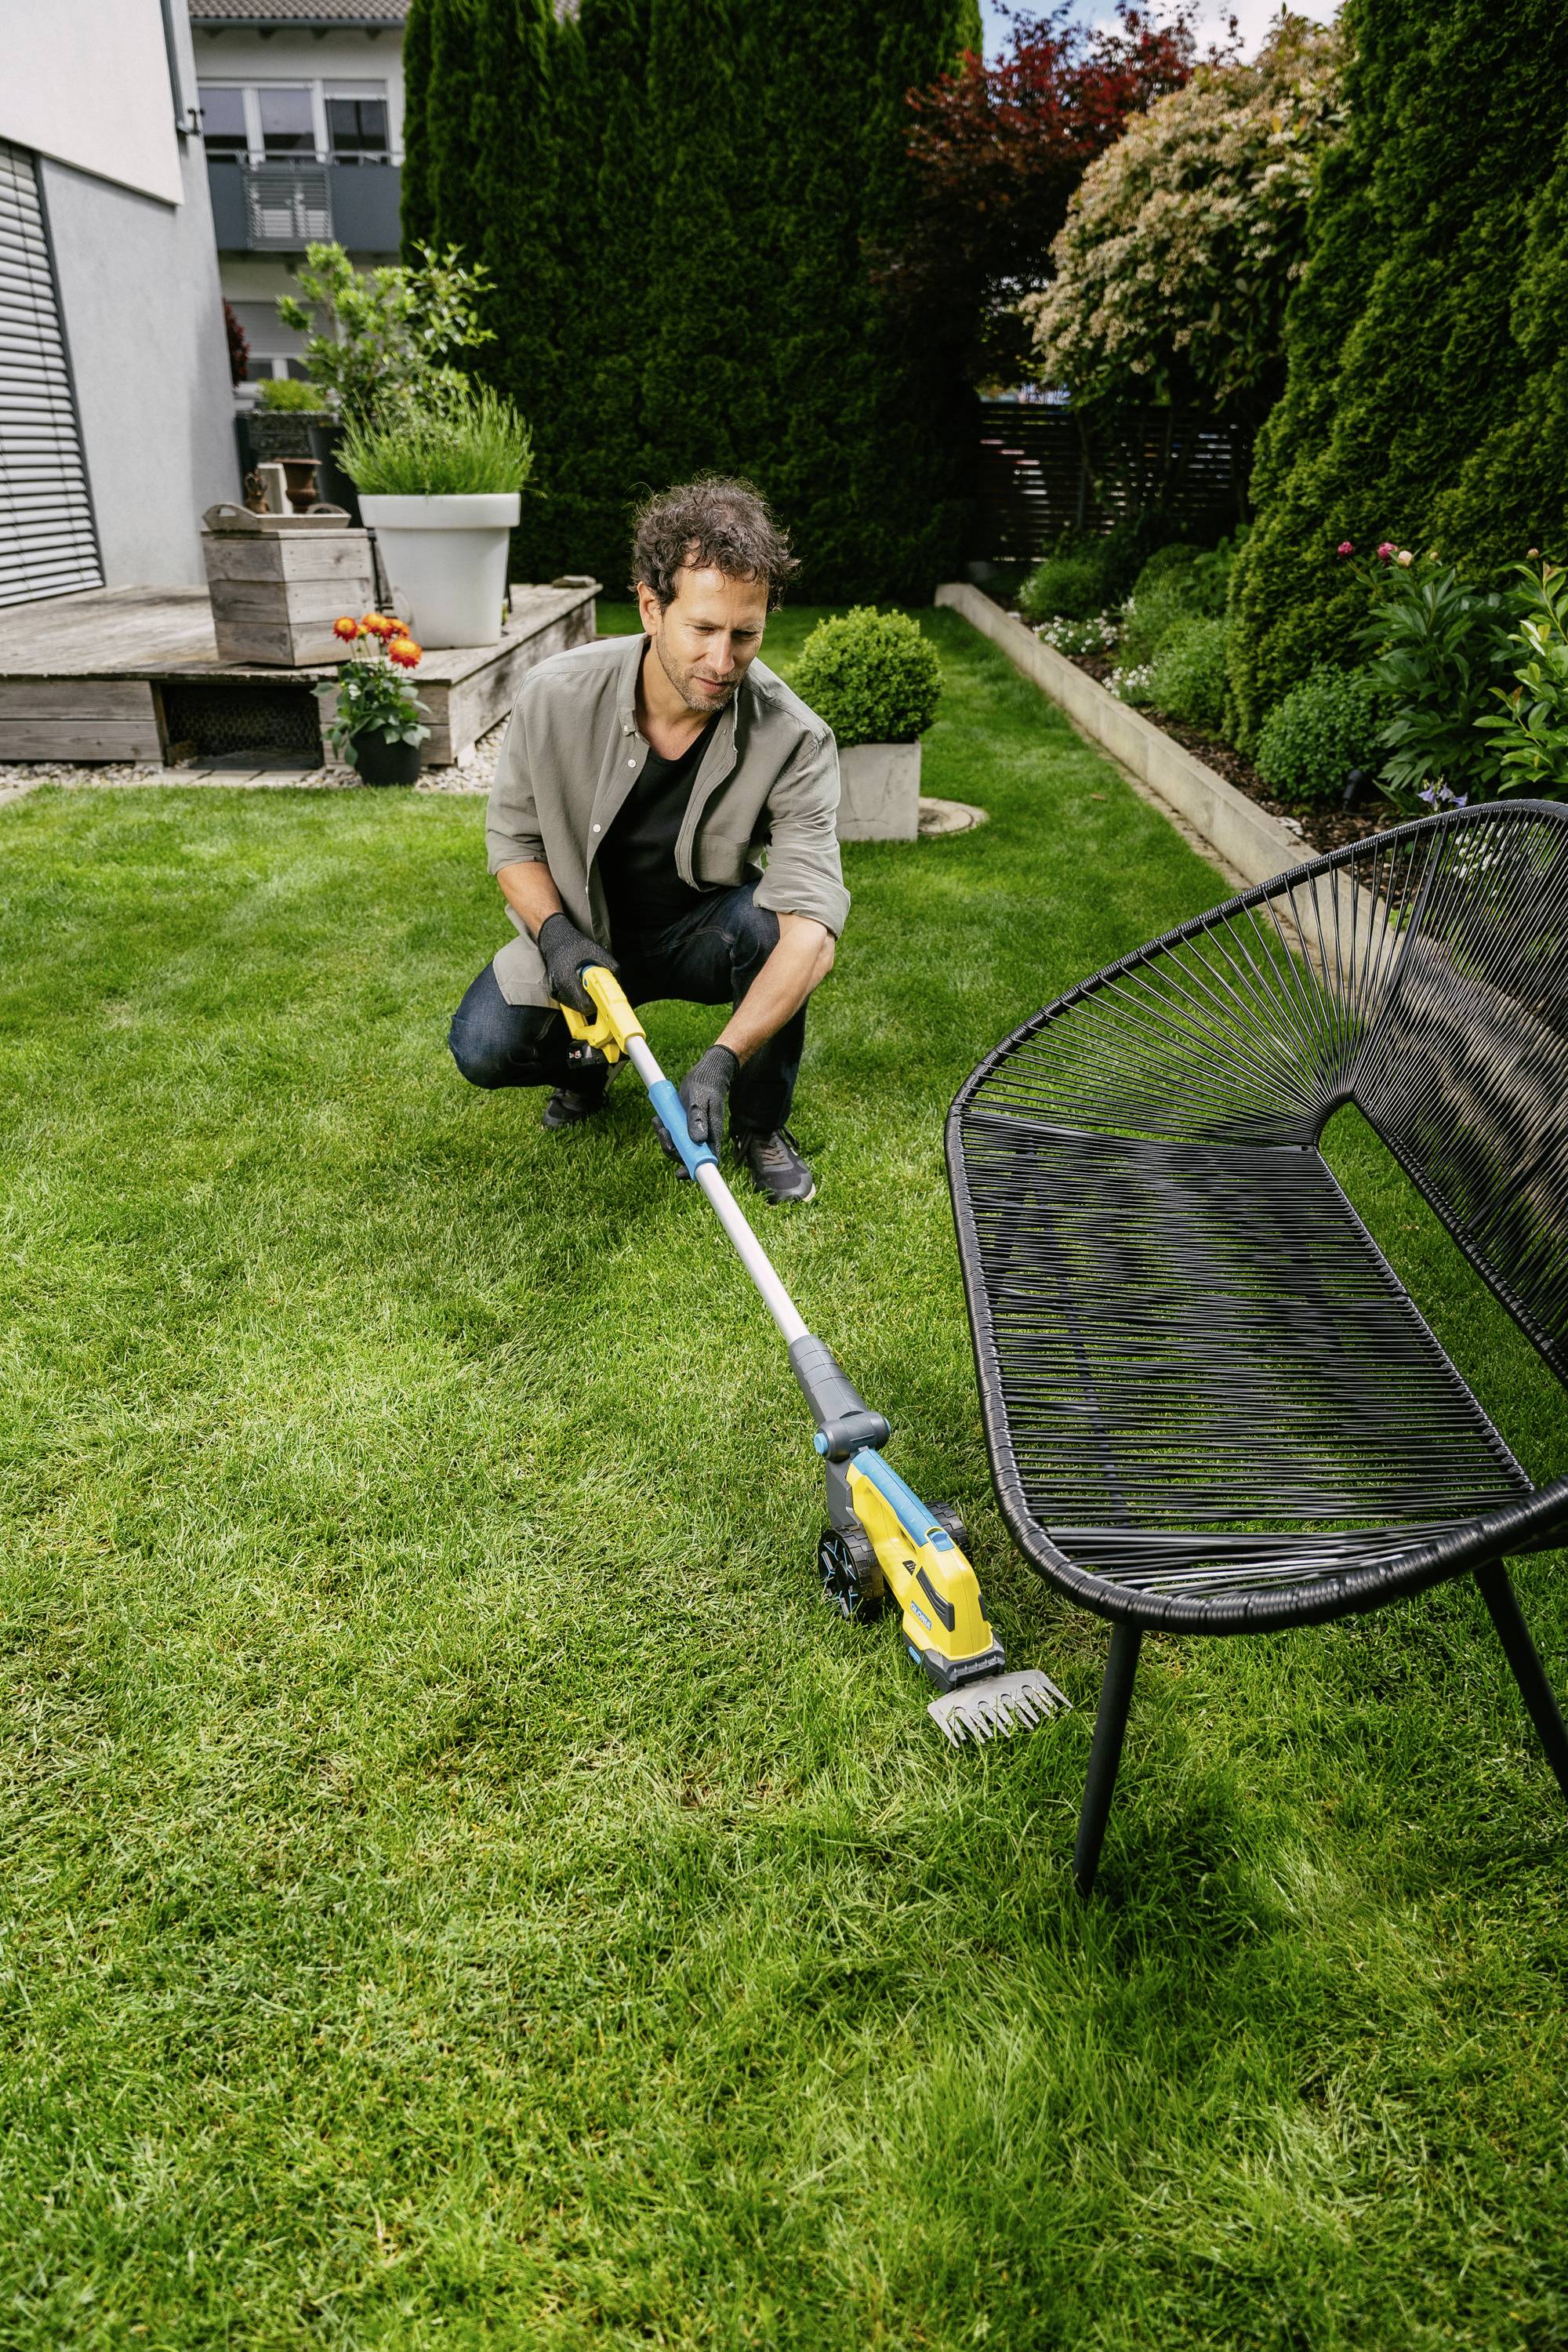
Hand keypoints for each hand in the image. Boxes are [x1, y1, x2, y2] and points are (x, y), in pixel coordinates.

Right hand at [537, 912, 616, 1017]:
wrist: (556, 939)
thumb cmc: (578, 946)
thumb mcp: (601, 954)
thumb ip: (611, 971)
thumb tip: (618, 985)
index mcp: (570, 980)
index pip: (585, 1006)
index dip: (596, 1003)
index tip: (600, 998)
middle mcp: (560, 987)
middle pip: (580, 1008)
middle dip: (590, 1001)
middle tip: (595, 989)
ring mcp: (555, 989)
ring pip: (573, 1005)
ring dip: (582, 998)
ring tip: (585, 983)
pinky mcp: (553, 990)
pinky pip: (567, 1000)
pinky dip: (575, 995)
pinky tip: (576, 983)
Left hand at [656, 1044, 739, 1172]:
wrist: (706, 1074)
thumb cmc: (706, 1085)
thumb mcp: (700, 1099)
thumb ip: (698, 1118)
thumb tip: (697, 1139)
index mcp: (713, 1134)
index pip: (707, 1160)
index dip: (693, 1170)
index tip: (679, 1173)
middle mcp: (704, 1137)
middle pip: (687, 1156)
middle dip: (671, 1149)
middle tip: (663, 1131)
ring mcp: (694, 1133)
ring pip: (677, 1147)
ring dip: (665, 1139)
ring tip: (658, 1122)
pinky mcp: (685, 1127)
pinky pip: (673, 1136)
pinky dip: (664, 1131)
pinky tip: (659, 1119)